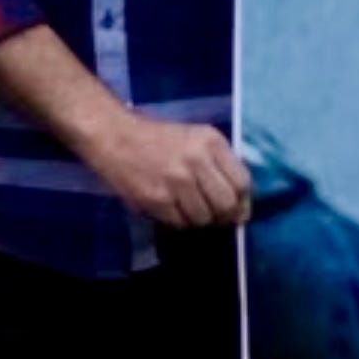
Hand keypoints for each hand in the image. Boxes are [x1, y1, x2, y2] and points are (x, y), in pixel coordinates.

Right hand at [78, 112, 247, 226]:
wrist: (115, 136)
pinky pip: (179, 222)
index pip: (242, 182)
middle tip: (218, 218)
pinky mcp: (155, 198)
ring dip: (200, 220)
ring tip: (191, 210)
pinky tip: (173, 210)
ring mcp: (175, 181)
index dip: (243, 202)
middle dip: (225, 216)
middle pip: (226, 204)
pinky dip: (180, 221)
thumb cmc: (160, 138)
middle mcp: (197, 161)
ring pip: (203, 217)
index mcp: (212, 143)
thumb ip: (222, 162)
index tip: (239, 210)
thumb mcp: (198, 138)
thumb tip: (242, 200)